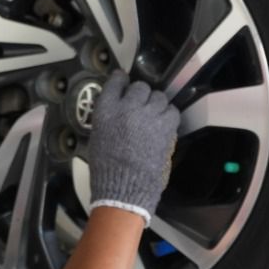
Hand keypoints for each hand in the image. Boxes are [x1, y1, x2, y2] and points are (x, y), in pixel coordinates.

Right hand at [84, 71, 180, 223]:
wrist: (125, 187)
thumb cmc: (106, 167)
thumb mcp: (97, 137)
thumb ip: (107, 118)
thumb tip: (117, 111)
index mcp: (106, 110)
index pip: (115, 82)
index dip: (120, 80)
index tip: (122, 81)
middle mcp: (128, 107)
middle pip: (140, 87)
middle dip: (140, 95)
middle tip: (139, 105)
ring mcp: (149, 115)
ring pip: (158, 96)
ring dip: (155, 103)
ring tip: (152, 114)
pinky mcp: (166, 126)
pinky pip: (171, 110)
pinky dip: (168, 114)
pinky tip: (163, 122)